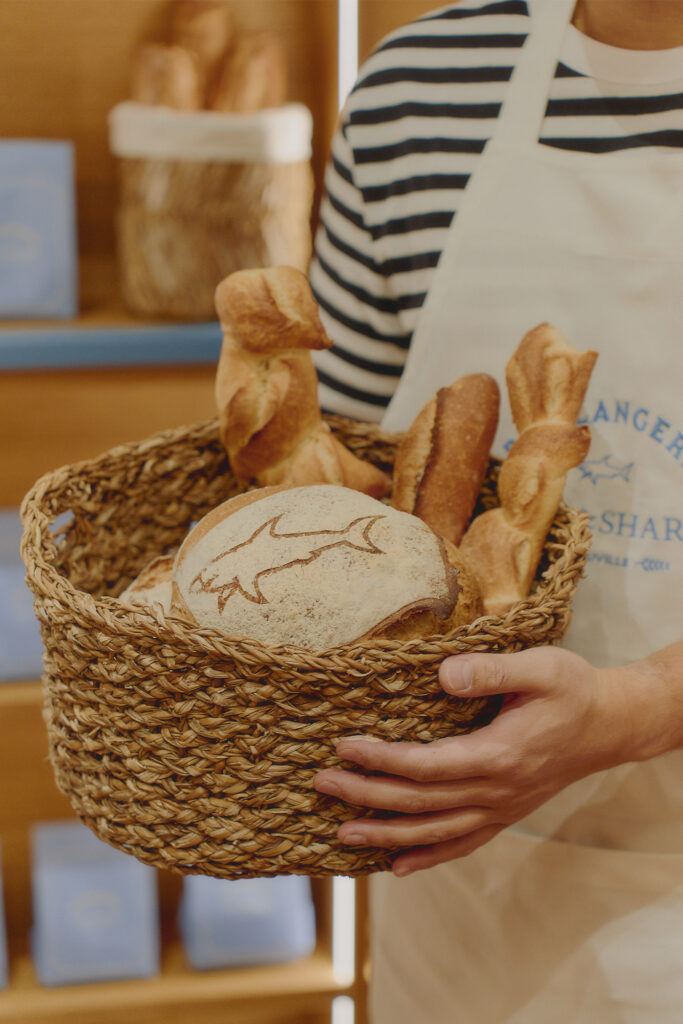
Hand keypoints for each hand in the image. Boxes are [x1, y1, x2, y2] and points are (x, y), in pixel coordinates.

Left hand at [314, 646, 632, 876]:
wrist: (609, 725)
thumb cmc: (572, 690)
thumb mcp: (540, 667)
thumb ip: (491, 671)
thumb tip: (443, 674)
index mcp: (498, 755)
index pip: (426, 765)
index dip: (382, 760)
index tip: (345, 747)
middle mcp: (496, 791)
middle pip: (420, 802)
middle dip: (367, 796)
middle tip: (322, 784)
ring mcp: (501, 808)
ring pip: (435, 831)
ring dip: (386, 835)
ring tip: (343, 835)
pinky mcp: (505, 813)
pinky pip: (462, 843)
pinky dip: (429, 856)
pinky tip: (399, 866)